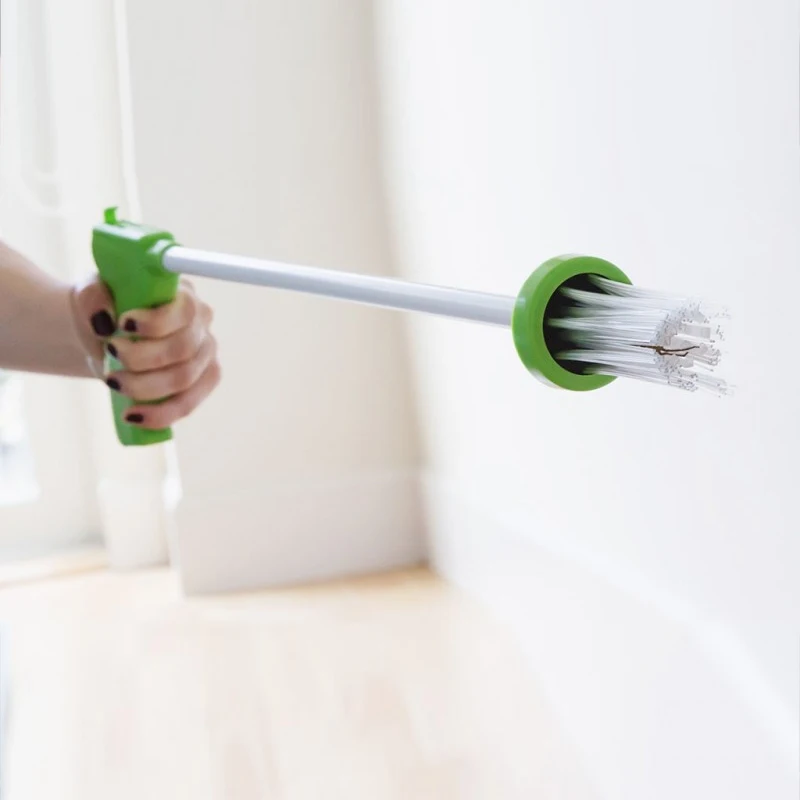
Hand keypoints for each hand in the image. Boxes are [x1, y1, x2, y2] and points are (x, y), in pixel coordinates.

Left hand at [72, 277, 220, 428]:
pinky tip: (133, 416)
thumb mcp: (91, 295)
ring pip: (183, 379)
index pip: (185, 311)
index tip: (121, 325)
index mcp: (184, 294)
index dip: (156, 323)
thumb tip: (104, 322)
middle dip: (141, 358)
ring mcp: (206, 355)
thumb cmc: (106, 310)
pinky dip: (160, 414)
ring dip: (143, 386)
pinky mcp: (203, 382)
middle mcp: (203, 324)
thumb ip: (93, 297)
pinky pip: (188, 404)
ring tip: (112, 381)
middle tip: (109, 353)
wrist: (108, 337)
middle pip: (182, 349)